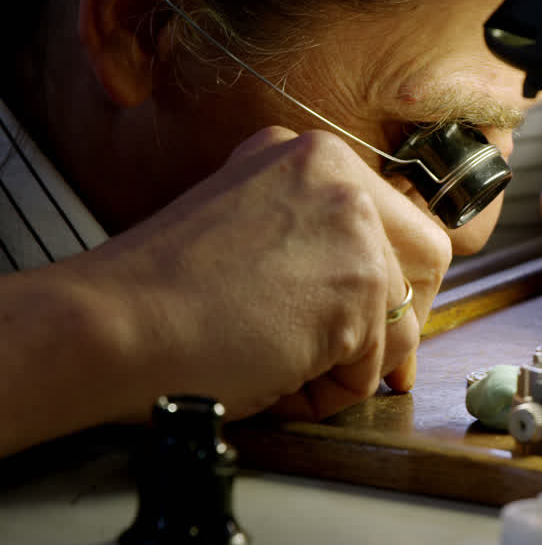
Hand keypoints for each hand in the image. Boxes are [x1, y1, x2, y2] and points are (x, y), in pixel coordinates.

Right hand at [85, 127, 450, 421]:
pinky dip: (333, 390)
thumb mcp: (254, 232)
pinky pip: (376, 363)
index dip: (395, 283)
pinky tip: (277, 378)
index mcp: (309, 155)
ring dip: (352, 363)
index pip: (398, 222)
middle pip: (428, 259)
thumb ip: (318, 244)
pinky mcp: (360, 284)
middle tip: (357, 359)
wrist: (111, 325)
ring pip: (403, 320)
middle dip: (401, 320)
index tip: (378, 325)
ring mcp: (354, 225)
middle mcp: (339, 174)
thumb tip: (387, 301)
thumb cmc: (164, 297)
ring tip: (284, 372)